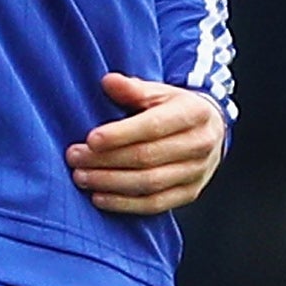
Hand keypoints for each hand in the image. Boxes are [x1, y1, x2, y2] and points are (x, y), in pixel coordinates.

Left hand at [65, 73, 225, 215]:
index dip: (120, 134)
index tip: (91, 139)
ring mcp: (196, 172)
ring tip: (81, 177)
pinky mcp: (190, 193)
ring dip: (111, 183)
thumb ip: (133, 89)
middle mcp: (198, 145)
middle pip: (147, 158)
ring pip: (149, 183)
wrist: (211, 130)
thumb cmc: (175, 107)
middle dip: (107, 160)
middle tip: (75, 157)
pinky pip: (155, 204)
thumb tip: (108, 82)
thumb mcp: (159, 91)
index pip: (153, 127)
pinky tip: (99, 198)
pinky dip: (125, 204)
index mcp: (193, 114)